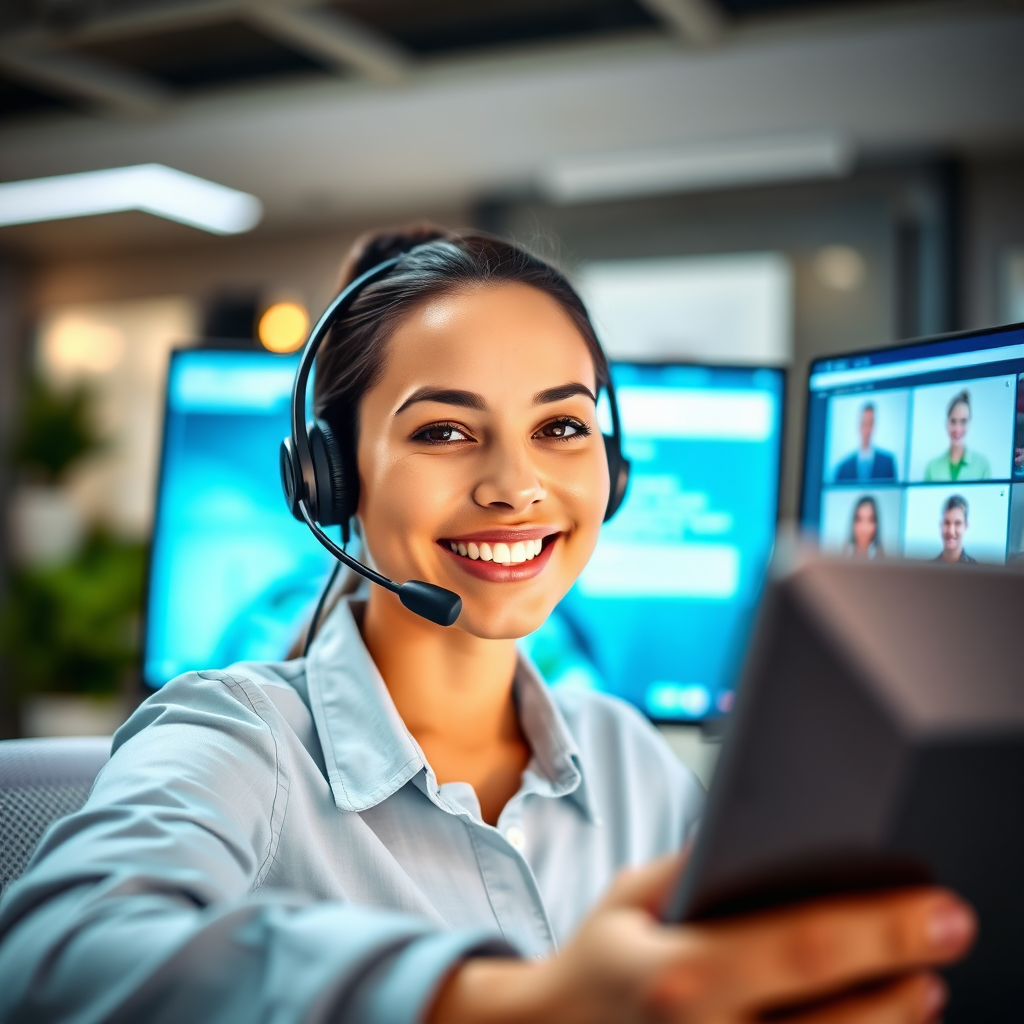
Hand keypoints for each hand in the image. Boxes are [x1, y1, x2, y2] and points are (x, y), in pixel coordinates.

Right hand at [428, 854, 975, 1023]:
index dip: (878, 927)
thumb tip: (766, 831)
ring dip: (892, 1022)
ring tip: (922, 984)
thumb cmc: (596, 961)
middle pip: (838, 1016)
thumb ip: (694, 866)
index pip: (800, 946)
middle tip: (950, 931)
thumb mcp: (631, 896)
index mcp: (680, 974)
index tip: (936, 905)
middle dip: (905, 973)